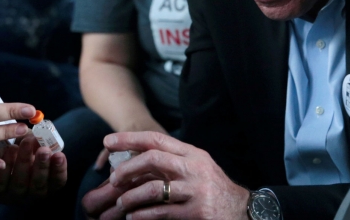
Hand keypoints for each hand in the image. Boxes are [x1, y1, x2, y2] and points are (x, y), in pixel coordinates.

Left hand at [0, 134, 66, 203]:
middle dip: (42, 166)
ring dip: (24, 161)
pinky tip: (10, 149)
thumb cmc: (20, 151)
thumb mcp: (33, 146)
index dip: (59, 170)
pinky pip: (1, 180)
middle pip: (39, 185)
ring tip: (26, 142)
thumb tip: (46, 133)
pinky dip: (7, 163)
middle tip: (44, 150)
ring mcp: (12, 195)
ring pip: (20, 182)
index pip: (57, 182)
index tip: (60, 154)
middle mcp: (31, 194)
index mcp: (46, 185)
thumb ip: (41, 142)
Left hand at [83, 132, 250, 219]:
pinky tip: (133, 217)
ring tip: (121, 203)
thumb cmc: (212, 187)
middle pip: (153, 159)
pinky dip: (143, 215)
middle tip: (114, 178)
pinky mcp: (196, 212)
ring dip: (132, 196)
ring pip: (154, 188)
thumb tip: (136, 157)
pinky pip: (162, 212)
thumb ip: (172, 160)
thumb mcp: (196, 166)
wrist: (242, 211)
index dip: (129, 138)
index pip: (156, 139)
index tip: (108, 140)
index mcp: (192, 154)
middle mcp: (193, 168)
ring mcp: (195, 190)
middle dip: (128, 167)